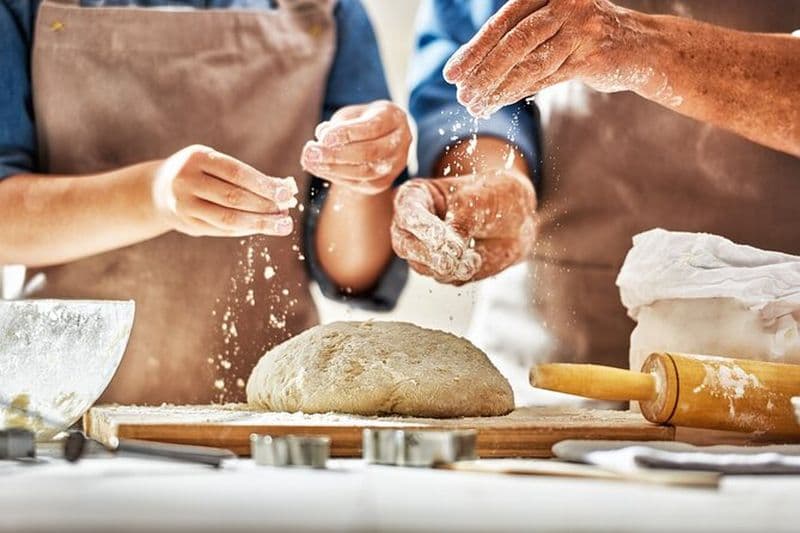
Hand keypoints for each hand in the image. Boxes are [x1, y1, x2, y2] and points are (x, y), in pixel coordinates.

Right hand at [151, 145, 298, 236]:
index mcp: (196, 158)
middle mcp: (186, 181)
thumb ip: (246, 176)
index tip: (286, 193)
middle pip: (233, 198)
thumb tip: (286, 188)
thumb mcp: (216, 163)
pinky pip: (222, 230)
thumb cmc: (200, 172)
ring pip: (228, 219)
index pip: (236, 173)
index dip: (263, 184)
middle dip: (265, 207)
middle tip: (287, 213)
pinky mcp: (187, 224)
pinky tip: (262, 228)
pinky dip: (246, 230)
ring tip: (282, 225)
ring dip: (259, 223)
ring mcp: (184, 205)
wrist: (159, 189)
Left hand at [301, 100, 411, 194]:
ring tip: (310, 161)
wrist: (383, 137)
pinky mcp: (383, 182)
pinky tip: (319, 168)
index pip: (372, 128)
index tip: (323, 137)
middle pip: (370, 153)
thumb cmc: (364, 120)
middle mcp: (401, 143)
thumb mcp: (353, 114)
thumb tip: (321, 136)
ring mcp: (395, 166)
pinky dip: (336, 177)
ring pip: (365, 172)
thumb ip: (339, 123)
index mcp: (395, 119)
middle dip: (337, 154)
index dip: (347, 133)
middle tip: (311, 152)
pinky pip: (360, 183)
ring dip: (333, 168)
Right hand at [391, 171, 535, 284]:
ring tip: (473, 256)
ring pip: (422, 266)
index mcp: (415, 197)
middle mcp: (412, 225)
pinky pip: (443, 278)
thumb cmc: (494, 197)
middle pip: (405, 245)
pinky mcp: (439, 269)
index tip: (443, 238)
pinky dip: (461, 272)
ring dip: (449, 266)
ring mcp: (423, 250)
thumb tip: (450, 251)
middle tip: (455, 256)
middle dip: (430, 254)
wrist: (517, 218)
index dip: (423, 227)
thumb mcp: (479, 201)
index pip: (408, 213)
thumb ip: (461, 223)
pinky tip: (476, 259)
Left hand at [443, 0, 649, 116]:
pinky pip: (548, 78)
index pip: (503, 22)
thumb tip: (469, 68)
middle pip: (514, 42)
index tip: (452, 74)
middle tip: (461, 95)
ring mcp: (582, 27)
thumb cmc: (584, 36)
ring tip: (475, 106)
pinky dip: (520, 93)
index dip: (474, 50)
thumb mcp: (550, 26)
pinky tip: (499, 104)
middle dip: (482, 72)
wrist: (640, 46)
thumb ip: (517, 38)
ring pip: (530, 63)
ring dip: (498, 89)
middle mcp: (566, 2)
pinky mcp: (594, 54)